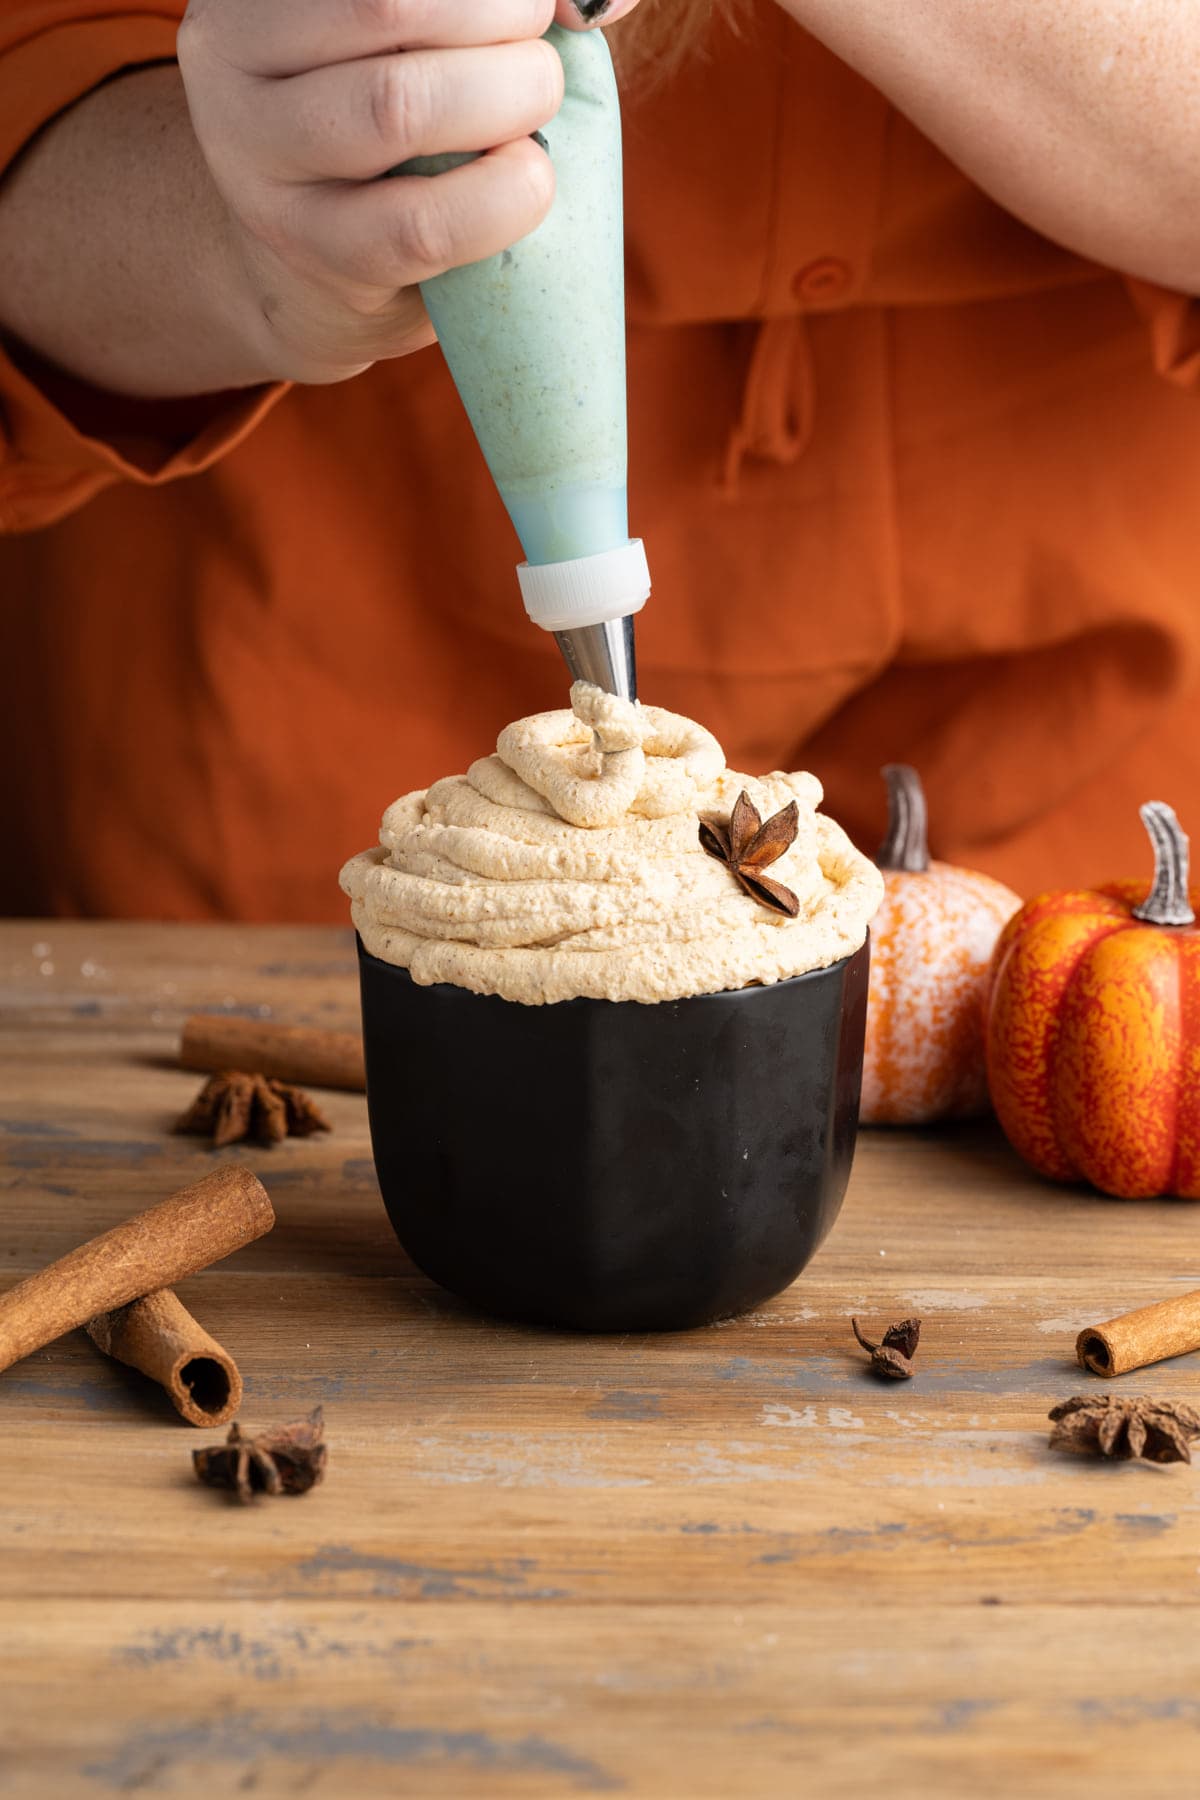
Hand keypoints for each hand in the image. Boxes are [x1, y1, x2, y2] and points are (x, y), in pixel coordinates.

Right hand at [178, 0, 636, 383]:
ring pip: (397, 105)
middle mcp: (233, 50)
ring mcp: (258, 155)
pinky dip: (498, 199)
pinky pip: (421, 223)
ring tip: (536, 108)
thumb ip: (499, 5)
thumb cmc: (392, 129)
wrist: (318, 269)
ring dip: (506, 100)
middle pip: (388, 4)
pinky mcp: (313, 248)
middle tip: (539, 51)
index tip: (539, 3)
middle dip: (501, 17)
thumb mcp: (423, 41)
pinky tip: (528, 182)